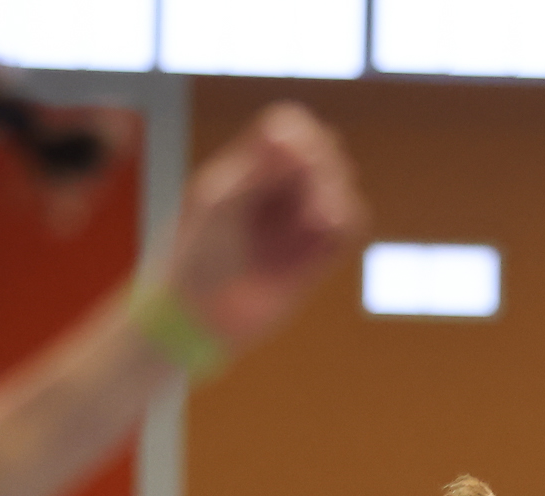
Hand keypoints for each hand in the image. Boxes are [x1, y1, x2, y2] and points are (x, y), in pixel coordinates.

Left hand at [157, 104, 367, 351]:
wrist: (198, 317)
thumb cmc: (194, 256)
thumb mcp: (217, 204)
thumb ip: (255, 170)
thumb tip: (291, 139)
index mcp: (247, 167)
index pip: (288, 129)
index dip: (300, 135)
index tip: (292, 155)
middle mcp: (277, 190)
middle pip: (322, 151)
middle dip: (323, 166)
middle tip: (308, 189)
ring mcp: (297, 222)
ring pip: (341, 185)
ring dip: (337, 193)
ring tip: (322, 220)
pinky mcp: (316, 256)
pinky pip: (350, 225)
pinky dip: (349, 218)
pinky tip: (330, 228)